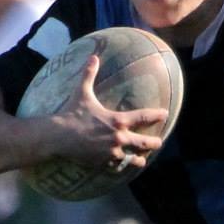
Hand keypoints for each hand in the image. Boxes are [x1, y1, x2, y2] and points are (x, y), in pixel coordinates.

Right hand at [50, 55, 168, 176]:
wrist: (59, 136)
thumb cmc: (72, 113)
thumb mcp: (82, 92)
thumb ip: (89, 75)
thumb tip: (93, 56)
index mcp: (118, 120)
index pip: (144, 117)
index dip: (157, 115)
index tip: (165, 114)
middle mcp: (119, 137)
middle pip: (145, 143)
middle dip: (154, 143)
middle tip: (158, 143)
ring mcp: (112, 152)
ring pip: (134, 159)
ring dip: (139, 159)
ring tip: (142, 160)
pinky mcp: (103, 162)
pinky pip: (118, 167)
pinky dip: (121, 166)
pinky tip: (123, 166)